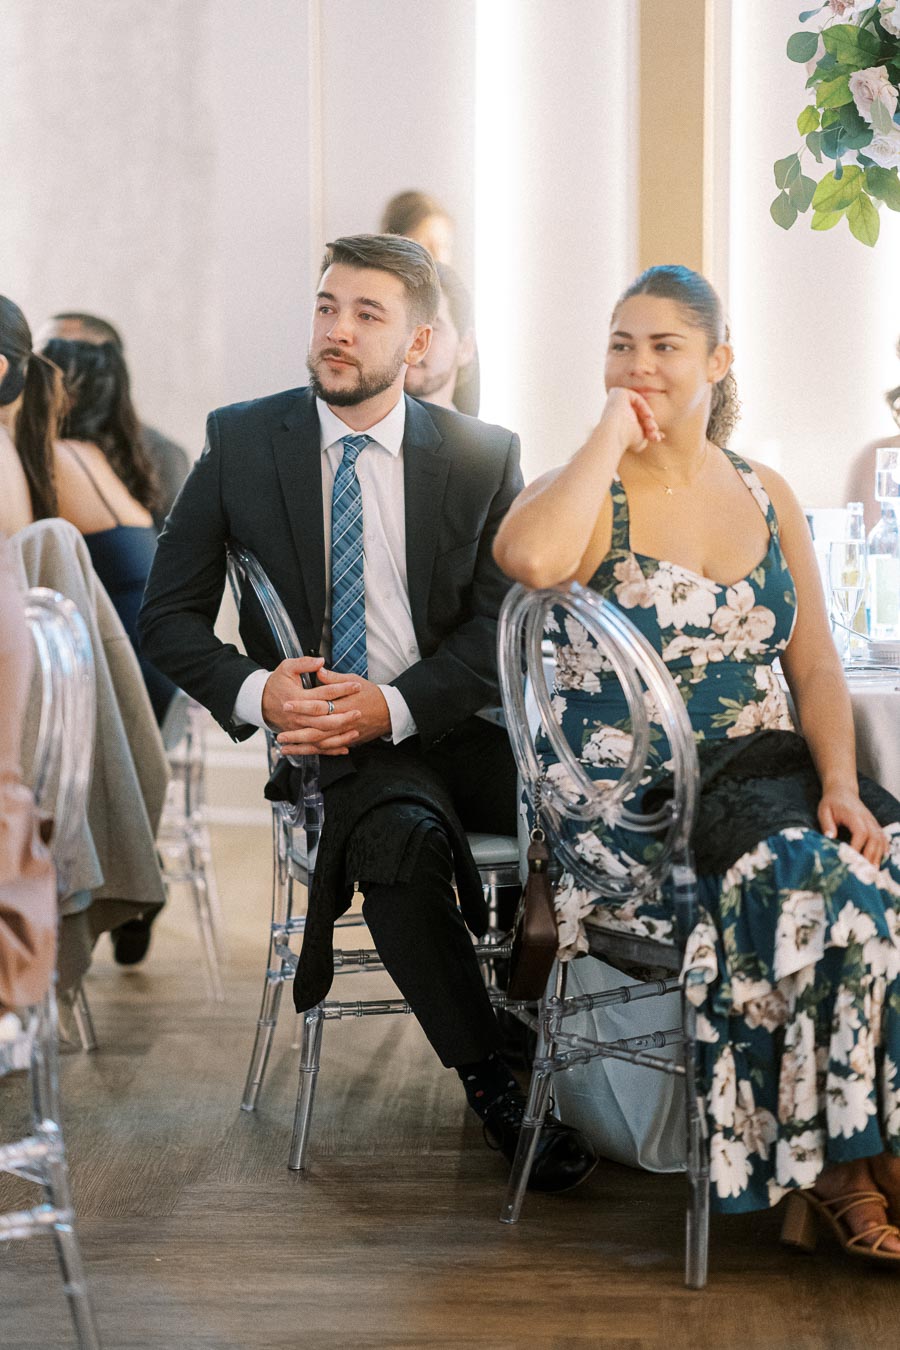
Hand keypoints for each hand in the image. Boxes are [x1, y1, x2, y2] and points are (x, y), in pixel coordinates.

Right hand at [262, 657, 361, 755]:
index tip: (356, 685)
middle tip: (359, 711)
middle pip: (324, 719)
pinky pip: (317, 746)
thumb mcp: (287, 668)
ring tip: (356, 730)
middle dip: (343, 716)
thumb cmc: (277, 684)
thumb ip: (304, 663)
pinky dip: (331, 749)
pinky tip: (346, 747)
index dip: (341, 689)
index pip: (324, 694)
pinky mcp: (299, 736)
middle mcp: (298, 716)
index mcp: (297, 697)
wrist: (261, 702)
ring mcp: (299, 728)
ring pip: (322, 735)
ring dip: (340, 734)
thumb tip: (321, 661)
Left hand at [275, 667, 390, 755]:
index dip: (301, 706)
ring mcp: (345, 734)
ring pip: (320, 743)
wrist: (389, 711)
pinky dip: (314, 752)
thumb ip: (334, 678)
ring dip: (302, 746)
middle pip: (317, 730)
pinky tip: (300, 752)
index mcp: (343, 704)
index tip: (286, 704)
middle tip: (279, 734)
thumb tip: (318, 670)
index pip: (318, 705)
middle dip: (297, 734)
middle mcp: (344, 721)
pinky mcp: (347, 740)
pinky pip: (328, 749)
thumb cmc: (371, 694)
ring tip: (284, 747)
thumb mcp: (354, 680)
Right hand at [599, 386, 662, 458]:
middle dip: (650, 425)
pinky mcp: (617, 392)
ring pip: (639, 407)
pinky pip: (637, 398)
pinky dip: (645, 407)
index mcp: (619, 422)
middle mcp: (616, 411)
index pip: (639, 422)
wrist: (614, 434)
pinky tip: (649, 416)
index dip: (650, 429)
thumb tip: (661, 435)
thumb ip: (649, 435)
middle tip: (655, 435)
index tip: (658, 437)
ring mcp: (616, 401)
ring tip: (652, 428)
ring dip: (649, 419)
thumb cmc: (626, 440)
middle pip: (640, 415)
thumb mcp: (641, 440)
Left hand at [818, 787, 889, 866]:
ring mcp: (873, 823)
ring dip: (878, 856)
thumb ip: (827, 824)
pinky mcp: (875, 827)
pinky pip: (884, 840)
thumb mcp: (823, 811)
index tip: (852, 859)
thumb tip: (830, 838)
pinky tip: (880, 862)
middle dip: (870, 856)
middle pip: (874, 839)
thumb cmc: (831, 803)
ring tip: (873, 872)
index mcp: (854, 816)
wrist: (843, 791)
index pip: (861, 832)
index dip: (858, 846)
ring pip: (881, 841)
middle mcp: (867, 820)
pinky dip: (883, 851)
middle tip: (865, 872)